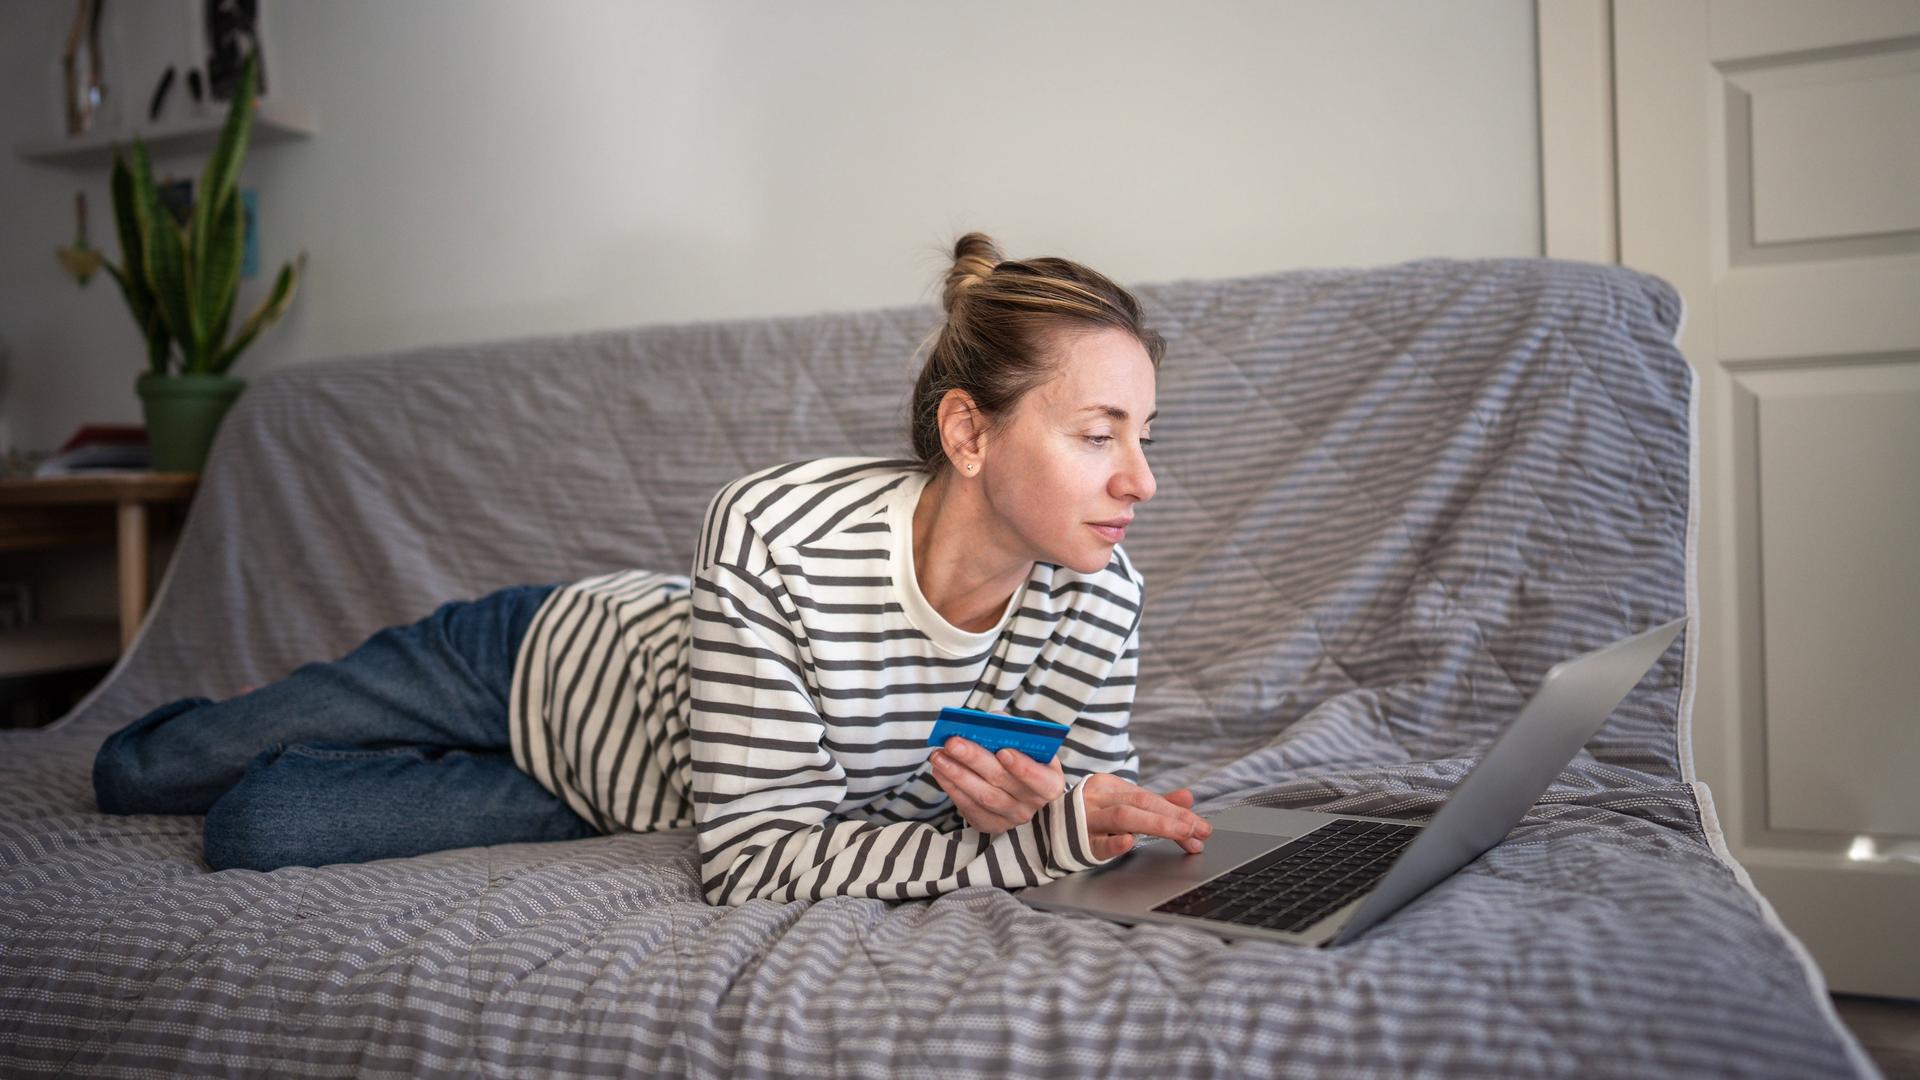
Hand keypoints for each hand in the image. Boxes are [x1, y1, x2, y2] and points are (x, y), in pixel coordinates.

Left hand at [929, 736, 1064, 833]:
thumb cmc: (1028, 761)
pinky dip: (952, 788)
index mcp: (1050, 784)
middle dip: (974, 760)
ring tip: (938, 755)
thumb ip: (1015, 732)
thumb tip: (992, 720)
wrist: (1025, 792)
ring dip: (956, 774)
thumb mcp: (1031, 746)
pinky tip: (940, 771)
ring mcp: (1011, 819)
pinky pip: (968, 808)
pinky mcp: (990, 825)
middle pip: (1001, 782)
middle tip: (953, 743)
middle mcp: (1032, 805)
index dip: (1023, 767)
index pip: (1039, 779)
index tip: (1003, 751)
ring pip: (981, 796)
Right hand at [1079, 773, 1210, 859]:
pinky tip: (1129, 843)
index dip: (1178, 812)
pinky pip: (1095, 842)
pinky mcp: (1076, 842)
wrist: (1045, 831)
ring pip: (1122, 817)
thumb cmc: (1091, 816)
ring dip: (1155, 825)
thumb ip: (1154, 803)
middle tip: (1200, 831)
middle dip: (1174, 818)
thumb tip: (1188, 798)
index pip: (1149, 797)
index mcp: (1109, 786)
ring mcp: (1085, 819)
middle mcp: (1098, 798)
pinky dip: (1113, 843)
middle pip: (1140, 804)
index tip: (1202, 827)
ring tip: (1182, 833)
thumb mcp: (1120, 804)